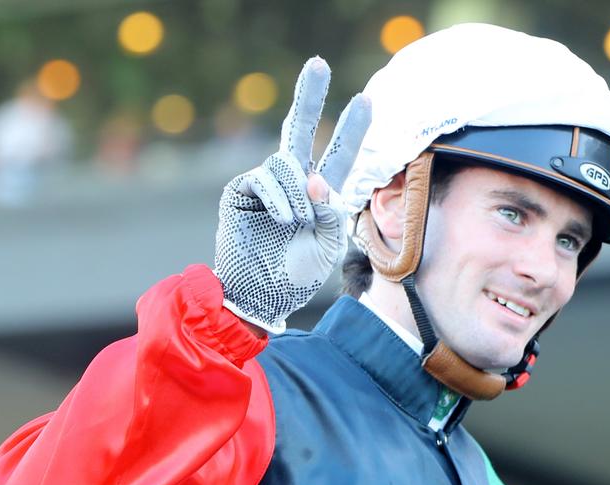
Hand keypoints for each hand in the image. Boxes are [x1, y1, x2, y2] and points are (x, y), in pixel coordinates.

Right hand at [214, 57, 370, 332]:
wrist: (263, 295)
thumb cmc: (297, 274)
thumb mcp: (329, 243)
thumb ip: (330, 209)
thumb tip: (314, 178)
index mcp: (318, 193)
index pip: (337, 154)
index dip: (352, 128)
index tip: (367, 100)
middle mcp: (292, 182)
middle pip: (299, 128)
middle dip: (309, 95)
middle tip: (319, 63)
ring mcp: (265, 184)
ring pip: (286, 163)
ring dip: (297, 193)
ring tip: (297, 222)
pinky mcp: (241, 191)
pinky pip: (264, 178)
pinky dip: (279, 198)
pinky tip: (282, 219)